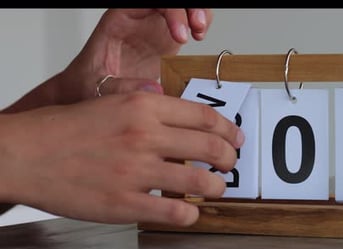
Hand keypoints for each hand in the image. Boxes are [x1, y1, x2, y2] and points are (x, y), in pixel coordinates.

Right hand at [0, 92, 242, 225]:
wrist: (26, 154)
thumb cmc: (66, 129)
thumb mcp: (109, 100)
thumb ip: (146, 100)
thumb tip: (177, 108)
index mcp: (143, 107)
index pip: (203, 116)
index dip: (227, 128)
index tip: (235, 137)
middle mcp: (145, 136)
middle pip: (210, 147)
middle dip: (230, 158)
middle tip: (231, 164)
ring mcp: (136, 171)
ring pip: (200, 181)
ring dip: (217, 186)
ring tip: (216, 187)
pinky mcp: (125, 203)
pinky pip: (174, 212)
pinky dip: (190, 214)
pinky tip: (189, 211)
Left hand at [59, 9, 212, 102]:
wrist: (89, 90)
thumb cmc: (86, 83)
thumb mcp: (95, 88)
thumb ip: (120, 88)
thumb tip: (153, 90)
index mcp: (119, 20)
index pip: (148, 2)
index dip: (170, 12)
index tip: (179, 36)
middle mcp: (138, 18)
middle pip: (169, 1)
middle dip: (188, 9)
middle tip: (196, 28)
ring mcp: (154, 27)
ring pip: (181, 7)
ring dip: (197, 13)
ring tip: (200, 32)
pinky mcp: (166, 39)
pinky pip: (188, 21)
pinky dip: (199, 24)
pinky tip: (199, 37)